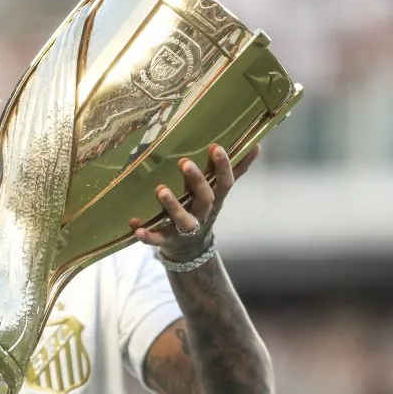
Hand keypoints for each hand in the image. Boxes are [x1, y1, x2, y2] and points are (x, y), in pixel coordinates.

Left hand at [129, 143, 260, 260]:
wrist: (191, 249)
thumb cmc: (204, 209)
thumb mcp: (220, 192)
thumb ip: (237, 169)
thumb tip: (257, 145)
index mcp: (215, 199)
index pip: (224, 182)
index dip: (223, 166)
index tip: (216, 147)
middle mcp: (202, 214)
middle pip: (204, 199)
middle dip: (196, 181)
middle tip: (184, 162)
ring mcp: (185, 229)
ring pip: (182, 219)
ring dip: (172, 205)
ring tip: (161, 190)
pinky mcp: (167, 241)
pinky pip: (157, 240)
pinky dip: (147, 235)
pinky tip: (135, 226)